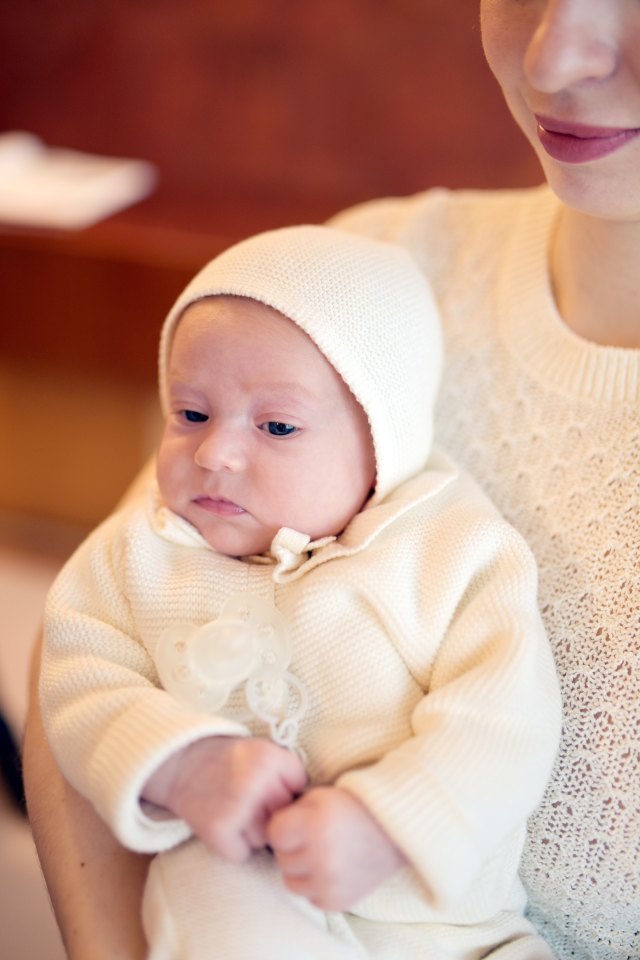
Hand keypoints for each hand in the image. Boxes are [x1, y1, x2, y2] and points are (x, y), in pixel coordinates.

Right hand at [142, 736, 306, 861]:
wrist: (182, 764)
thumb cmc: (229, 761)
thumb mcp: (262, 750)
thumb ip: (288, 772)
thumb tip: (309, 814)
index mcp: (268, 758)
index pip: (299, 788)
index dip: (285, 787)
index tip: (266, 781)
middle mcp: (254, 782)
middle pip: (284, 817)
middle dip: (270, 811)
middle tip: (247, 798)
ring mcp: (236, 808)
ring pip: (265, 838)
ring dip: (252, 831)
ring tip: (233, 809)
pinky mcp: (218, 831)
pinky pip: (243, 854)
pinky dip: (234, 846)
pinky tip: (223, 824)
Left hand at [267, 786, 406, 910]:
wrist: (392, 830)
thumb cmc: (351, 807)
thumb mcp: (318, 796)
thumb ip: (290, 813)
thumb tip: (268, 832)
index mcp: (314, 824)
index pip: (274, 833)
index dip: (285, 825)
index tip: (300, 821)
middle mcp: (321, 856)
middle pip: (281, 858)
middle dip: (293, 847)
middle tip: (315, 837)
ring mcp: (330, 882)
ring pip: (291, 882)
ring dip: (301, 869)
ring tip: (322, 853)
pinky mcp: (338, 901)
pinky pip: (310, 898)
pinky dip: (316, 886)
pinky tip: (332, 869)